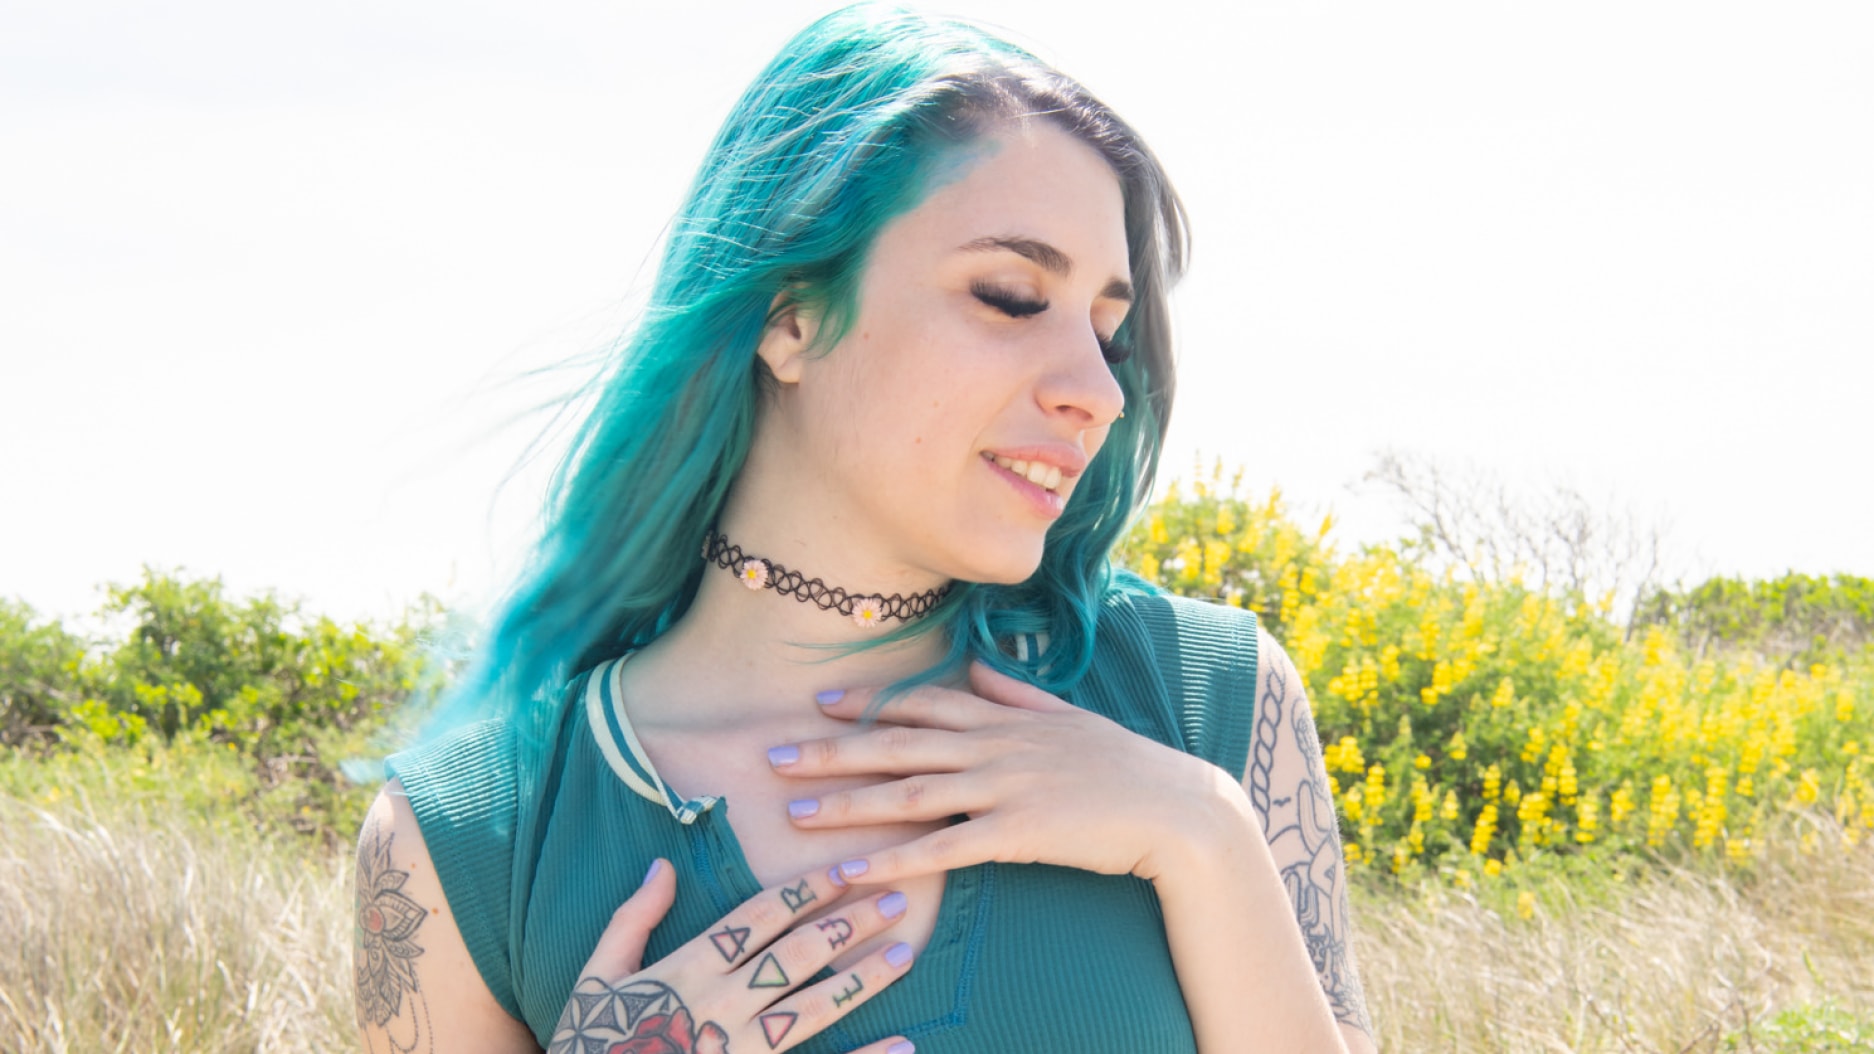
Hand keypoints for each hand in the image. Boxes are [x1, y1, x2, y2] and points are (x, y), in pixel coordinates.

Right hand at [551, 860, 915, 1053]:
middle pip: (794, 955)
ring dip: (861, 979)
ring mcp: (734, 1049)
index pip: (757, 918)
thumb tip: (663, 865)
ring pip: (811, 1008)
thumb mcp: (595, 976)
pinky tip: (903, 1044)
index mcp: (685, 969)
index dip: (804, 891)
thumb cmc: (588, 1042)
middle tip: (897, 898)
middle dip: (848, 924)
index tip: (845, 869)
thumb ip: (633, 920)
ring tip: (904, 953)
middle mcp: (717, 1006)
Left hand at [769, 662, 1235, 885]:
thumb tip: (980, 666)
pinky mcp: (1018, 834)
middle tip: (773, 756)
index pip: (924, 702)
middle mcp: (996, 745)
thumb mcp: (1069, 714)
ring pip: (909, 794)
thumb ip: (1017, 691)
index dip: (868, 702)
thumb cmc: (1124, 764)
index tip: (818, 702)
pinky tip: (852, 873)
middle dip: (831, 750)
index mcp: (1005, 716)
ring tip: (794, 817)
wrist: (1178, 808)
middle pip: (898, 745)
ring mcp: (1005, 787)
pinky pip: (942, 850)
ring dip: (846, 806)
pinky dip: (892, 861)